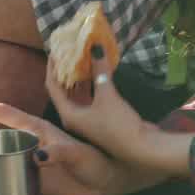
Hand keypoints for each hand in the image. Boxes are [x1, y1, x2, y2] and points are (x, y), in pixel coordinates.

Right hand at [0, 102, 157, 194]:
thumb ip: (58, 152)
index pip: (8, 115)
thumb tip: (37, 155)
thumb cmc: (96, 161)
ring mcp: (32, 162)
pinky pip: (10, 179)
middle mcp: (32, 144)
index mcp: (39, 131)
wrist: (107, 182)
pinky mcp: (35, 180)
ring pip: (1, 159)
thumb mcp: (78, 154)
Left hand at [43, 46, 153, 167]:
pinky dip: (91, 84)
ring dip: (79, 77)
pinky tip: (96, 71)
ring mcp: (87, 119)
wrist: (141, 148)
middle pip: (64, 90)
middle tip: (67, 51)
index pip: (53, 87)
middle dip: (65, 71)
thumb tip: (96, 46)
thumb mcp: (107, 95)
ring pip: (78, 93)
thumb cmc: (118, 124)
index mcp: (69, 114)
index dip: (52, 68)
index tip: (55, 51)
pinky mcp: (100, 118)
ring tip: (81, 57)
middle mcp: (74, 118)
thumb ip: (100, 70)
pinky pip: (90, 97)